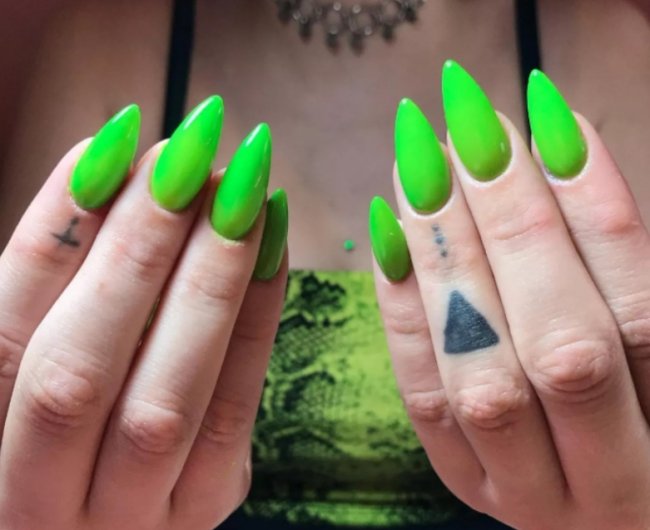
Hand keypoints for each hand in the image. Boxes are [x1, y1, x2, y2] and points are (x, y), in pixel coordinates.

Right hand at [0, 98, 287, 528]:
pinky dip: (256, 321)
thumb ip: (59, 291)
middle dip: (137, 247)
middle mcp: (37, 497)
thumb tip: (113, 171)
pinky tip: (273, 246)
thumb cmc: (64, 431)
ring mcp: (128, 515)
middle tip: (190, 151)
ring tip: (242, 188)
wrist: (106, 526)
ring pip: (165, 395)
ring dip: (208, 278)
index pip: (5, 327)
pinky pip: (235, 413)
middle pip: (77, 369)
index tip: (117, 140)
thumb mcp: (35, 368)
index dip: (59, 227)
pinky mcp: (203, 507)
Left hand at [372, 61, 649, 528]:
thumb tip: (556, 154)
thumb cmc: (641, 407)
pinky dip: (402, 311)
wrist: (616, 513)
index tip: (543, 113)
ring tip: (419, 166)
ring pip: (480, 375)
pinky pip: (423, 400)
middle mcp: (610, 478)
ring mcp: (527, 490)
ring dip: (445, 258)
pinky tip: (387, 234)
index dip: (590, 202)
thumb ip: (616, 272)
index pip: (639, 307)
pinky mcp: (465, 485)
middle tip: (468, 130)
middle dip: (512, 225)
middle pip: (561, 344)